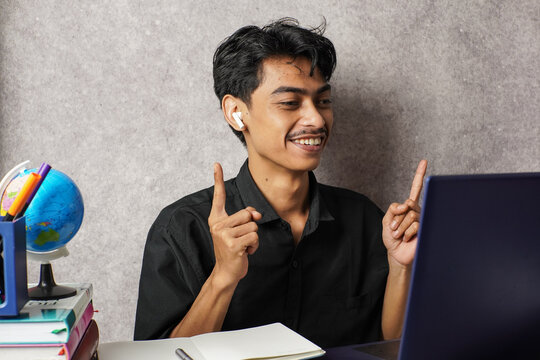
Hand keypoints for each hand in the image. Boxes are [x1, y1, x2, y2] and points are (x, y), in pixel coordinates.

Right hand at [208, 163, 261, 286]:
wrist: (226, 272)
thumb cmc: (234, 249)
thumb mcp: (238, 231)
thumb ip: (245, 217)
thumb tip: (257, 213)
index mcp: (217, 219)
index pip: (218, 196)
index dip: (218, 179)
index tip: (217, 164)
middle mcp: (218, 224)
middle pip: (247, 214)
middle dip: (250, 227)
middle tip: (241, 239)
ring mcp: (224, 234)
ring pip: (253, 226)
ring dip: (253, 238)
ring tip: (243, 247)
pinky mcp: (232, 244)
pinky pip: (254, 236)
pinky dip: (254, 246)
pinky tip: (245, 252)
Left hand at [382, 160, 426, 267]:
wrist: (397, 254)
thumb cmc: (392, 238)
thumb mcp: (386, 221)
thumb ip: (392, 209)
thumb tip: (405, 204)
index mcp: (408, 206)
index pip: (415, 188)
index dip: (419, 175)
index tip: (424, 161)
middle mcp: (417, 210)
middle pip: (407, 205)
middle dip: (397, 218)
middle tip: (394, 228)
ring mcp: (422, 219)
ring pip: (410, 215)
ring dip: (400, 227)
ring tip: (399, 235)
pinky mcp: (425, 229)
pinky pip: (415, 225)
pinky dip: (406, 233)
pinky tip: (407, 238)